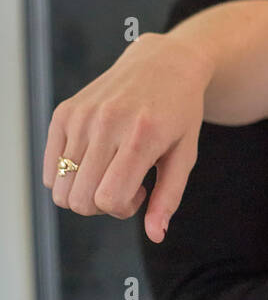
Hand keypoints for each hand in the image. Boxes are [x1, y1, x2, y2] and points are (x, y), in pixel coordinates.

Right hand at [42, 32, 206, 243]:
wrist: (164, 63)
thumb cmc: (180, 112)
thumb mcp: (185, 155)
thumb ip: (169, 198)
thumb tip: (155, 236)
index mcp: (141, 136)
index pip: (108, 199)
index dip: (122, 209)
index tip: (141, 192)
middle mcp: (106, 123)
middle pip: (80, 199)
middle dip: (102, 205)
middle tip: (126, 183)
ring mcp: (81, 116)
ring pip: (60, 188)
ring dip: (84, 192)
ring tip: (110, 170)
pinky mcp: (64, 112)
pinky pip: (49, 168)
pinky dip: (68, 176)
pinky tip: (95, 159)